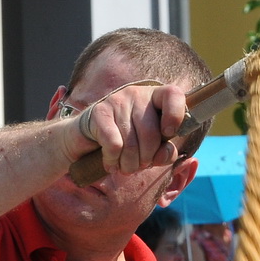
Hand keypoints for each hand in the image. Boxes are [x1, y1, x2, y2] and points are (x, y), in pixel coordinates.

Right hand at [60, 82, 188, 176]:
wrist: (84, 141)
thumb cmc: (124, 144)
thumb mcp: (149, 150)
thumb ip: (163, 153)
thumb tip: (164, 153)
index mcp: (154, 97)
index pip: (174, 94)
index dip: (176, 116)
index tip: (168, 134)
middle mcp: (136, 94)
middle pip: (152, 132)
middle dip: (147, 158)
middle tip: (139, 165)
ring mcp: (116, 101)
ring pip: (133, 143)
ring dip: (130, 165)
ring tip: (125, 167)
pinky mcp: (99, 113)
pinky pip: (114, 145)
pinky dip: (113, 161)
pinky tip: (110, 163)